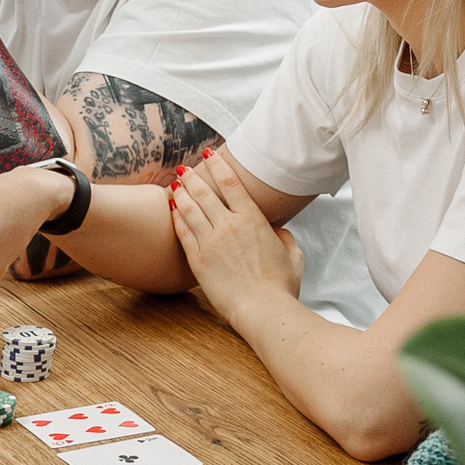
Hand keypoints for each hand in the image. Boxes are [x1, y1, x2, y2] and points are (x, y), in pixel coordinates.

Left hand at [171, 153, 298, 321]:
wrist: (263, 310)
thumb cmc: (281, 286)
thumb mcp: (293, 256)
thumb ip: (284, 237)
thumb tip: (277, 231)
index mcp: (253, 220)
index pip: (230, 182)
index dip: (217, 165)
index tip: (208, 154)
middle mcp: (229, 226)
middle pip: (204, 192)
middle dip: (192, 176)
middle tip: (184, 167)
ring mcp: (211, 242)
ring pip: (190, 208)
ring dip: (181, 192)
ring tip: (174, 183)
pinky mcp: (198, 260)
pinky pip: (183, 232)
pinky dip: (176, 217)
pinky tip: (171, 208)